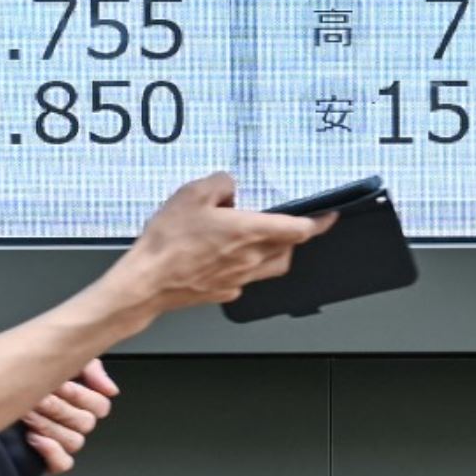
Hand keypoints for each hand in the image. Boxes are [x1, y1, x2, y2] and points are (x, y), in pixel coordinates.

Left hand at [21, 358, 118, 474]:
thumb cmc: (28, 371)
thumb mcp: (61, 356)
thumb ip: (90, 367)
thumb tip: (111, 389)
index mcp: (82, 399)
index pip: (101, 405)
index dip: (81, 395)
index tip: (60, 383)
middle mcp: (74, 420)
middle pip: (86, 422)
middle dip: (58, 407)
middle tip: (38, 396)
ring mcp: (62, 439)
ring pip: (75, 441)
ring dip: (49, 425)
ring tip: (27, 413)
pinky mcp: (49, 458)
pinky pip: (63, 463)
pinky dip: (51, 451)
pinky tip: (33, 437)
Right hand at [110, 173, 336, 314]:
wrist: (146, 283)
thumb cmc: (168, 242)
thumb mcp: (192, 193)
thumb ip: (220, 182)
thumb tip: (230, 186)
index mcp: (248, 232)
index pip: (299, 230)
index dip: (319, 223)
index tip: (329, 216)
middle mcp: (250, 259)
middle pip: (289, 250)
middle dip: (294, 237)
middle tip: (290, 223)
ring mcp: (238, 279)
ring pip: (271, 267)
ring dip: (274, 252)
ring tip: (259, 239)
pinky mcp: (223, 292)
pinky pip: (246, 279)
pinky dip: (246, 267)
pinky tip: (227, 257)